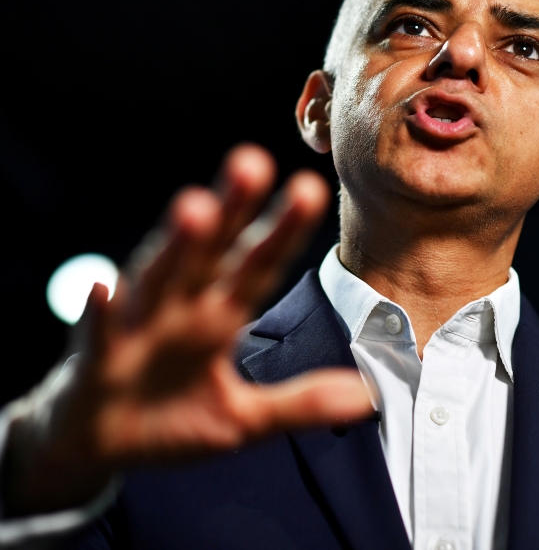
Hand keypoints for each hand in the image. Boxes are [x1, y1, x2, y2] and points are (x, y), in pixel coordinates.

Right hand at [2, 145, 371, 515]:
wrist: (100, 446)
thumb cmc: (172, 419)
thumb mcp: (246, 419)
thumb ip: (303, 402)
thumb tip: (371, 395)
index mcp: (219, 316)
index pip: (258, 265)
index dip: (283, 229)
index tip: (310, 187)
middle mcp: (181, 309)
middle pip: (211, 252)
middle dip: (231, 210)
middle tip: (253, 162)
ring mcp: (139, 328)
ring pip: (161, 277)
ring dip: (177, 246)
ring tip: (197, 209)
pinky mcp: (98, 360)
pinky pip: (101, 332)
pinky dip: (105, 311)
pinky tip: (107, 287)